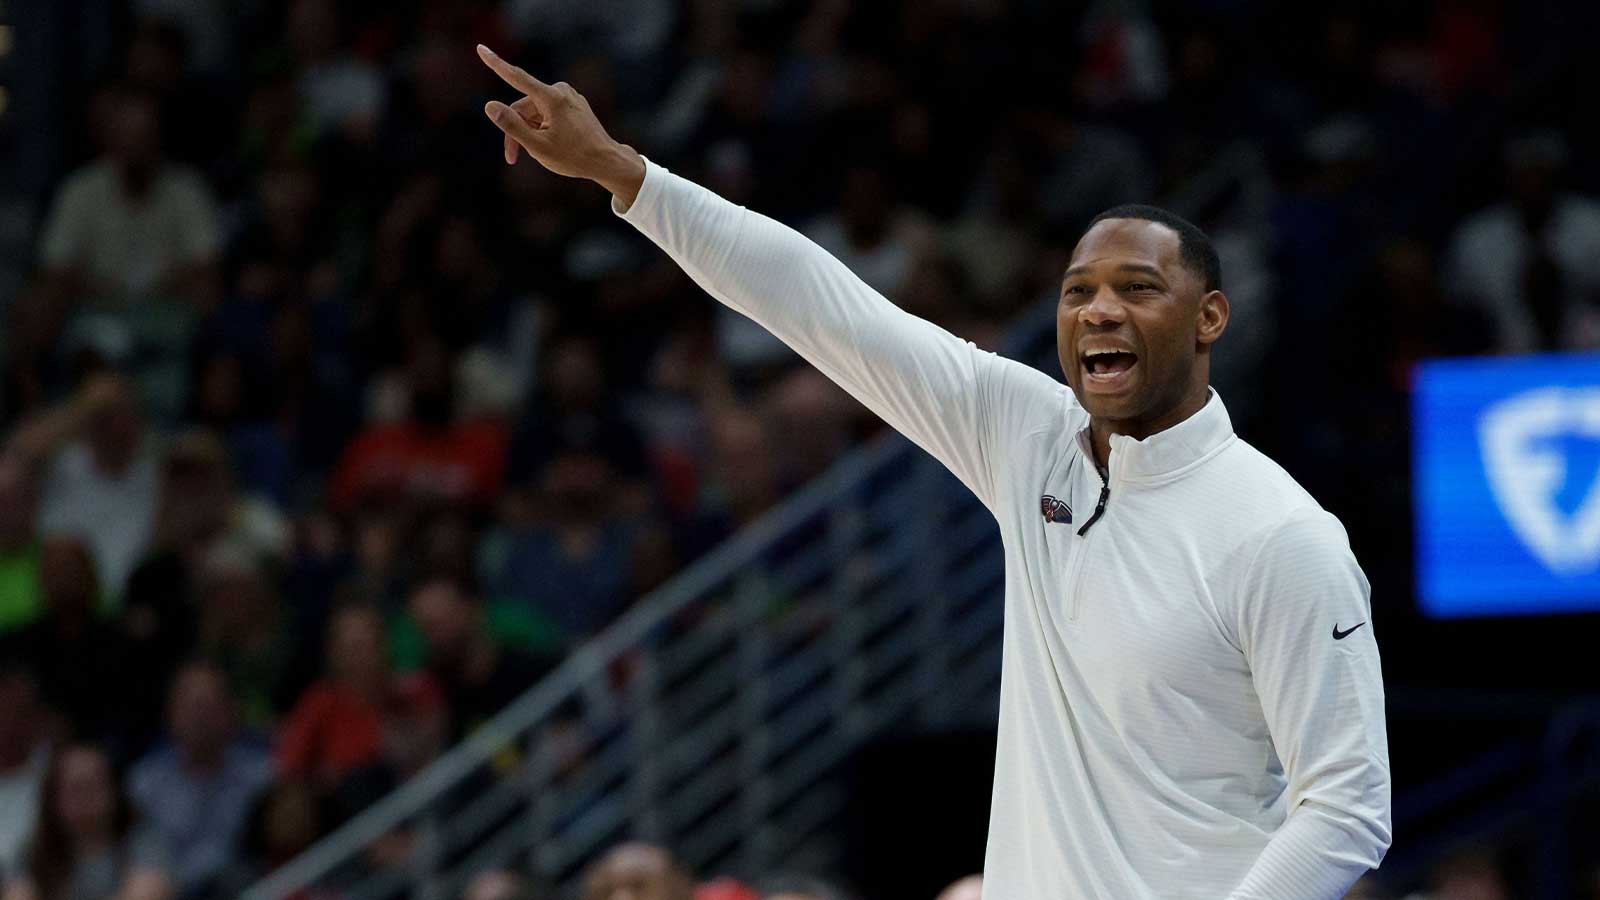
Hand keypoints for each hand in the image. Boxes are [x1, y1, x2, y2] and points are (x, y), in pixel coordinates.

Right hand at [476, 45, 645, 207]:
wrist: (606, 161)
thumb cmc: (573, 157)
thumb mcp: (538, 146)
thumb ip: (512, 125)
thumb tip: (490, 106)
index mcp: (551, 98)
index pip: (516, 77)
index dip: (495, 63)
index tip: (480, 48)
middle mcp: (560, 91)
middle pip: (523, 107)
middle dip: (515, 129)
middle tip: (512, 157)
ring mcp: (568, 96)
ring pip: (534, 111)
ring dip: (529, 130)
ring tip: (539, 152)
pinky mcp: (573, 104)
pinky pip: (548, 112)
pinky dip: (542, 127)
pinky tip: (552, 143)